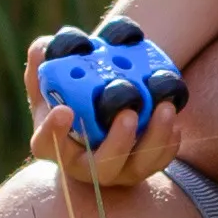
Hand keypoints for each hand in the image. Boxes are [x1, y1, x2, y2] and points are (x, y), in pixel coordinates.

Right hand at [19, 39, 180, 190]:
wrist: (95, 122)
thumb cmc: (69, 102)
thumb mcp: (50, 87)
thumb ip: (43, 67)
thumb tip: (43, 47)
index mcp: (55, 145)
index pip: (47, 145)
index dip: (54, 132)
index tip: (63, 110)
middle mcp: (86, 165)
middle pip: (101, 165)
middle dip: (117, 142)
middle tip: (128, 113)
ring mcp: (117, 169)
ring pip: (138, 164)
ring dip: (154, 138)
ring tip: (165, 107)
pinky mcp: (142, 166)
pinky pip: (159, 161)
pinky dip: (168, 144)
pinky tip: (174, 123)